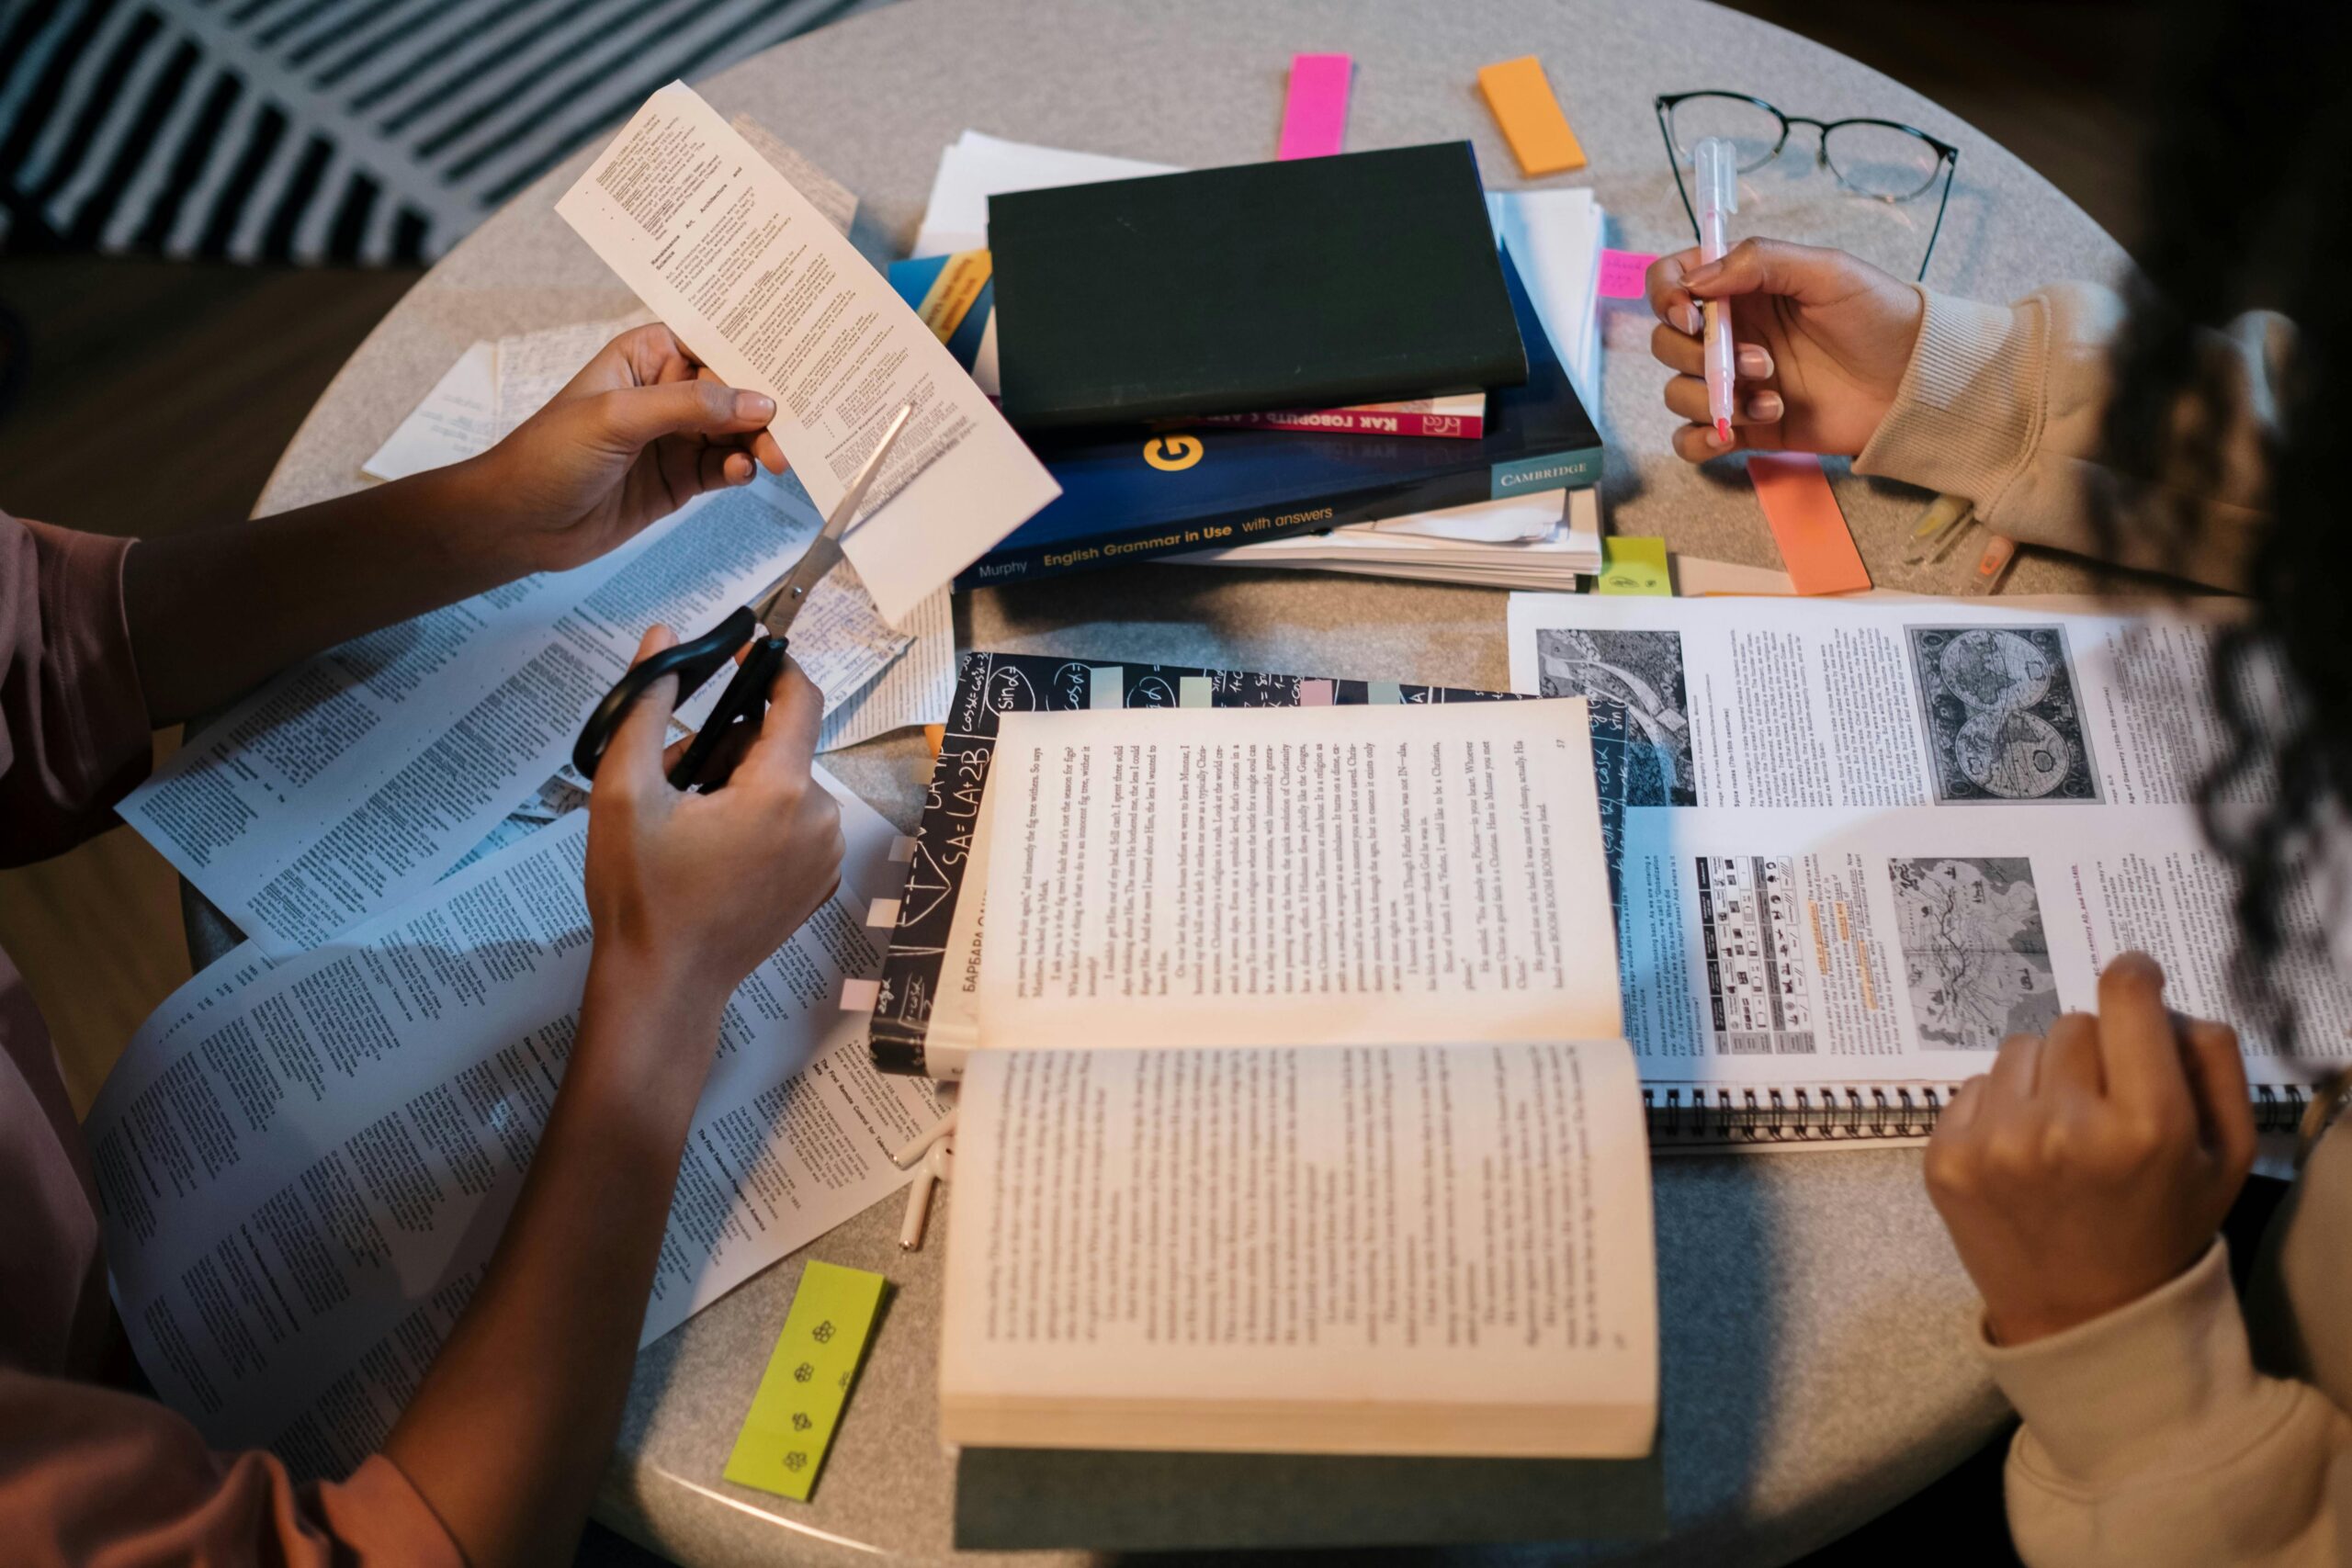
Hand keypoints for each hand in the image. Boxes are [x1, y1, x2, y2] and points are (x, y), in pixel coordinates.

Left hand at [460, 324, 788, 574]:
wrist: (519, 522)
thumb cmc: (549, 455)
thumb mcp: (620, 417)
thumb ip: (692, 407)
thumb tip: (757, 402)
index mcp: (646, 356)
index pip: (712, 345)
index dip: (752, 353)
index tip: (793, 364)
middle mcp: (665, 393)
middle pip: (733, 392)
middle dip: (763, 406)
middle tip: (789, 426)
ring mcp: (674, 438)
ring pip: (735, 433)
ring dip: (758, 443)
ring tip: (773, 458)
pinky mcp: (679, 479)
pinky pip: (723, 468)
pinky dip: (739, 470)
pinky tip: (741, 474)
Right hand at [582, 626, 844, 1050]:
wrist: (664, 986)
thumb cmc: (641, 894)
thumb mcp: (623, 791)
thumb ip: (644, 705)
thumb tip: (663, 640)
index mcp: (780, 790)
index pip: (800, 698)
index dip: (772, 665)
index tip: (740, 652)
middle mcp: (819, 818)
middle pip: (778, 747)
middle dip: (725, 747)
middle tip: (671, 776)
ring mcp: (826, 855)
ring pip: (786, 785)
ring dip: (739, 785)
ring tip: (687, 823)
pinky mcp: (821, 882)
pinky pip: (795, 824)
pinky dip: (759, 821)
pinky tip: (714, 852)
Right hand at [1646, 238, 1923, 462]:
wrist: (1914, 382)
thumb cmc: (1879, 316)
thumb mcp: (1827, 270)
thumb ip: (1759, 262)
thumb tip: (1695, 281)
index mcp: (1741, 289)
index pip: (1671, 282)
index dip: (1666, 297)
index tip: (1692, 316)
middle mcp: (1729, 334)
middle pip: (1666, 344)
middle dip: (1699, 357)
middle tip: (1761, 361)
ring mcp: (1734, 383)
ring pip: (1676, 393)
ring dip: (1713, 399)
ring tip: (1771, 400)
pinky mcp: (1745, 427)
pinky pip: (1689, 440)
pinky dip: (1700, 440)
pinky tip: (1734, 433)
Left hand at [1925, 952, 2256, 1345]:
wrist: (2087, 1318)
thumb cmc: (2163, 1227)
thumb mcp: (2224, 1156)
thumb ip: (2211, 1064)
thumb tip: (2160, 998)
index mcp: (2145, 1125)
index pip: (2124, 1001)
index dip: (2132, 979)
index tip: (2134, 980)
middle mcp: (2063, 1128)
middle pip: (2072, 1024)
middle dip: (2093, 1052)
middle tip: (2104, 1103)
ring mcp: (1995, 1144)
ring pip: (2018, 1049)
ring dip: (2042, 1077)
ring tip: (2061, 1136)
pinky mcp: (1945, 1158)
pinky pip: (1974, 1086)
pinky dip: (1999, 1108)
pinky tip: (2022, 1156)